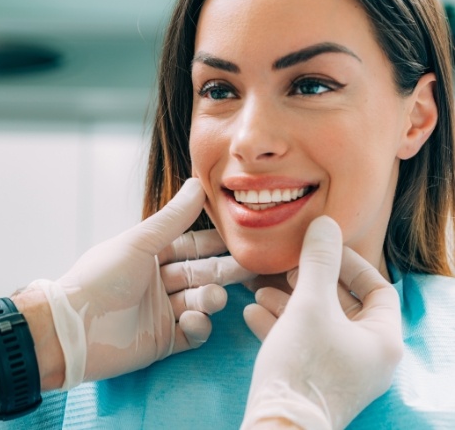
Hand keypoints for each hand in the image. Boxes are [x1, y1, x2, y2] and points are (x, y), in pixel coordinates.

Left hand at [29, 178, 253, 388]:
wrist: (71, 329)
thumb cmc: (101, 278)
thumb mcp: (139, 243)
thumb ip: (172, 218)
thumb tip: (198, 183)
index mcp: (151, 255)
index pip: (191, 246)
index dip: (215, 242)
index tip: (240, 237)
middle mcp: (158, 282)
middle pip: (200, 273)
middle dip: (223, 271)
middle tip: (250, 267)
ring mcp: (162, 312)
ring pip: (199, 302)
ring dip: (210, 299)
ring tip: (213, 298)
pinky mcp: (162, 341)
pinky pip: (191, 333)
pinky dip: (198, 326)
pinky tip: (193, 321)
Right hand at [241, 216, 402, 429]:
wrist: (277, 427)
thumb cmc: (303, 363)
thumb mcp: (310, 304)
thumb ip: (318, 261)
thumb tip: (325, 223)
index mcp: (381, 339)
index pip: (378, 288)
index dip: (351, 263)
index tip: (321, 250)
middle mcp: (366, 356)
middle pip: (342, 304)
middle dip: (310, 282)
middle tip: (287, 269)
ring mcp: (340, 369)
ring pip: (317, 322)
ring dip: (289, 302)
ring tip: (260, 289)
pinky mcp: (314, 379)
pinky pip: (302, 342)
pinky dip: (280, 325)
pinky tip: (252, 312)